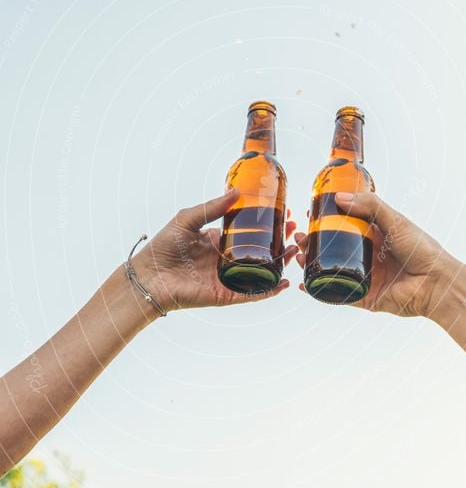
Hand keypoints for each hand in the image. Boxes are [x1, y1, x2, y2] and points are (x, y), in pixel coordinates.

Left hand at [131, 189, 297, 310]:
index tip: (283, 212)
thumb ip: (212, 207)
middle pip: (258, 251)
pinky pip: (252, 293)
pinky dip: (269, 290)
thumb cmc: (162, 247)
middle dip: (278, 240)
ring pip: (260, 271)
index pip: (247, 231)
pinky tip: (284, 281)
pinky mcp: (226, 295)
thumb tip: (237, 192)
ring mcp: (227, 278)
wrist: (149, 277)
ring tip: (294, 249)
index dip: (265, 223)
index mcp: (216, 241)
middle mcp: (224, 260)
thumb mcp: (188, 219)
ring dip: (279, 262)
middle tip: (294, 228)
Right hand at [295, 191, 455, 317]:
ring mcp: (365, 278)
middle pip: (334, 249)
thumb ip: (370, 207)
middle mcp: (368, 257)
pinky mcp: (365, 298)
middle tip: (299, 236)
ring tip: (299, 255)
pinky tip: (304, 284)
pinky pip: (338, 296)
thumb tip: (339, 197)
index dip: (327, 220)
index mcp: (375, 237)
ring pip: (332, 271)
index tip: (310, 214)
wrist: (436, 283)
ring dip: (312, 264)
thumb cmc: (422, 249)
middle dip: (313, 243)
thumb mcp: (396, 220)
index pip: (345, 226)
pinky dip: (320, 291)